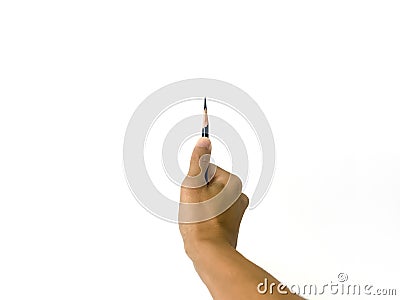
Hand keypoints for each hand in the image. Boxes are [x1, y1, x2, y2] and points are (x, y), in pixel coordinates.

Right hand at [179, 137, 248, 258]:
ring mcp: (235, 210)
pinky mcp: (230, 223)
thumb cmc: (200, 219)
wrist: (208, 251)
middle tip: (195, 207)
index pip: (207, 170)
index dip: (196, 181)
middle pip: (209, 184)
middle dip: (198, 194)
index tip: (196, 195)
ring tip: (198, 218)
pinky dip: (205, 217)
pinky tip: (202, 225)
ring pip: (209, 199)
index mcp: (232, 182)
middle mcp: (238, 195)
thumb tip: (205, 140)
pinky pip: (212, 212)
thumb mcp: (194, 183)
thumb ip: (198, 160)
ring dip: (200, 206)